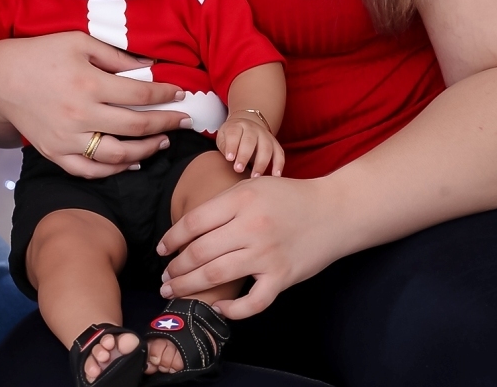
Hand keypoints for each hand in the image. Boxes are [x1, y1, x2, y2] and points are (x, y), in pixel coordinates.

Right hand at [0, 31, 191, 177]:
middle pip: (135, 126)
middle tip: (184, 121)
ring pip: (117, 156)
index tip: (180, 92)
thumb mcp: (79, 42)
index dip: (165, 95)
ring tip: (163, 142)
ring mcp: (67, 138)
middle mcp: (81, 115)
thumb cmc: (43, 54)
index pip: (139, 95)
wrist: (1, 79)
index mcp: (89, 84)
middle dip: (166, 124)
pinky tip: (132, 162)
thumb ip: (116, 55)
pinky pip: (89, 170)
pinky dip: (114, 171)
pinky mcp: (55, 153)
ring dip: (146, 151)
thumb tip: (151, 67)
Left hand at [156, 175, 345, 318]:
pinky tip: (218, 308)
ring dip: (189, 286)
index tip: (162, 249)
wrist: (334, 211)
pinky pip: (252, 303)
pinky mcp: (282, 277)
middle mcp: (251, 226)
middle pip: (200, 252)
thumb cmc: (291, 196)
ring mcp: (267, 254)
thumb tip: (190, 226)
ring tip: (175, 290)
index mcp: (242, 199)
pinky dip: (232, 310)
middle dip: (176, 268)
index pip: (194, 222)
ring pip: (216, 276)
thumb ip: (225, 202)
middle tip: (165, 277)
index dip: (172, 238)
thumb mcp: (255, 185)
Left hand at [216, 115, 283, 176]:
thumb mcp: (223, 137)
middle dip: (244, 156)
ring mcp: (265, 135)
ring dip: (261, 163)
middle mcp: (253, 128)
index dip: (232, 146)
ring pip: (266, 148)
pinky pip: (279, 153)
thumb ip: (224, 146)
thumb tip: (230, 159)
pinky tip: (275, 175)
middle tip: (238, 169)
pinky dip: (279, 164)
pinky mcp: (275, 144)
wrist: (247, 125)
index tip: (229, 158)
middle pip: (250, 141)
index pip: (234, 134)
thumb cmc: (232, 137)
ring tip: (255, 177)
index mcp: (238, 125)